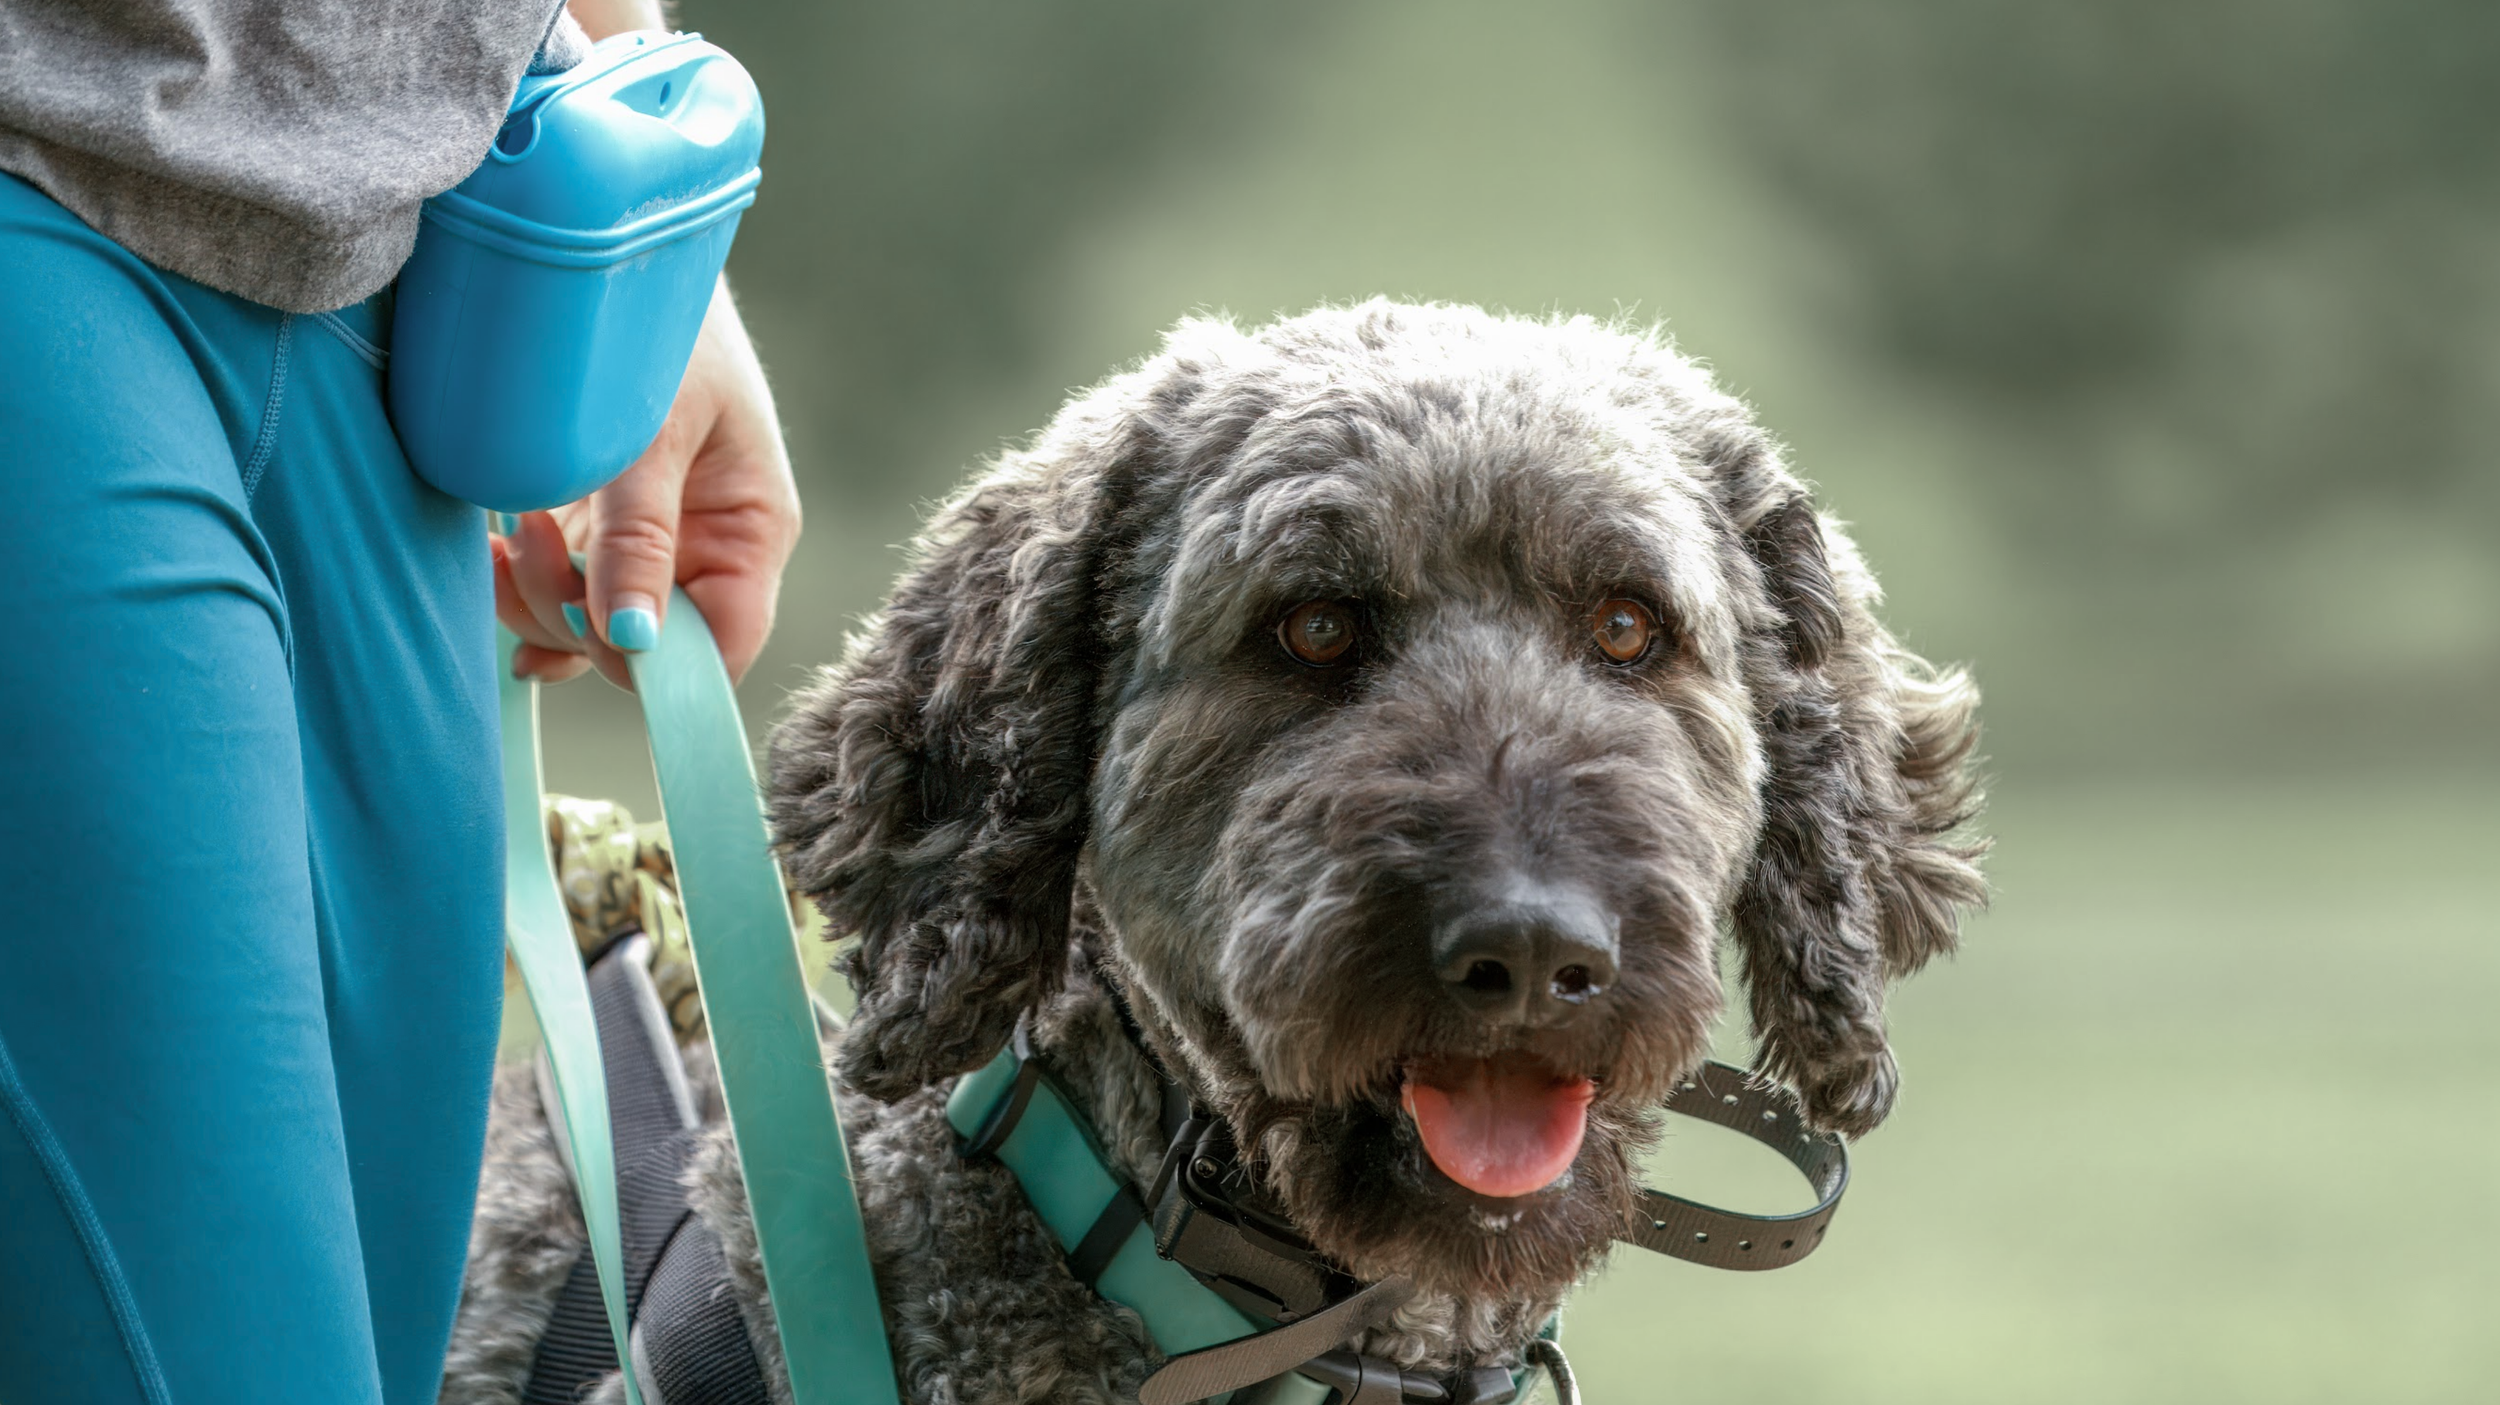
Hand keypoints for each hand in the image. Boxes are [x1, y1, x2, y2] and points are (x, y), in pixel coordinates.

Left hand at [493, 279, 799, 688]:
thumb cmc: (657, 325)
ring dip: (539, 601)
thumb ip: (639, 538)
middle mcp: (707, 547)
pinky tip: (494, 559)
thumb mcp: (648, 432)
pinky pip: (562, 596)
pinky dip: (523, 592)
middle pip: (650, 648)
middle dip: (579, 618)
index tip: (597, 635)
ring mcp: (651, 541)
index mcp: (751, 528)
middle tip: (525, 540)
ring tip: (507, 528)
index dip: (665, 666)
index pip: (725, 644)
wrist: (611, 250)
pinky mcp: (597, 528)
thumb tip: (634, 643)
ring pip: (595, 630)